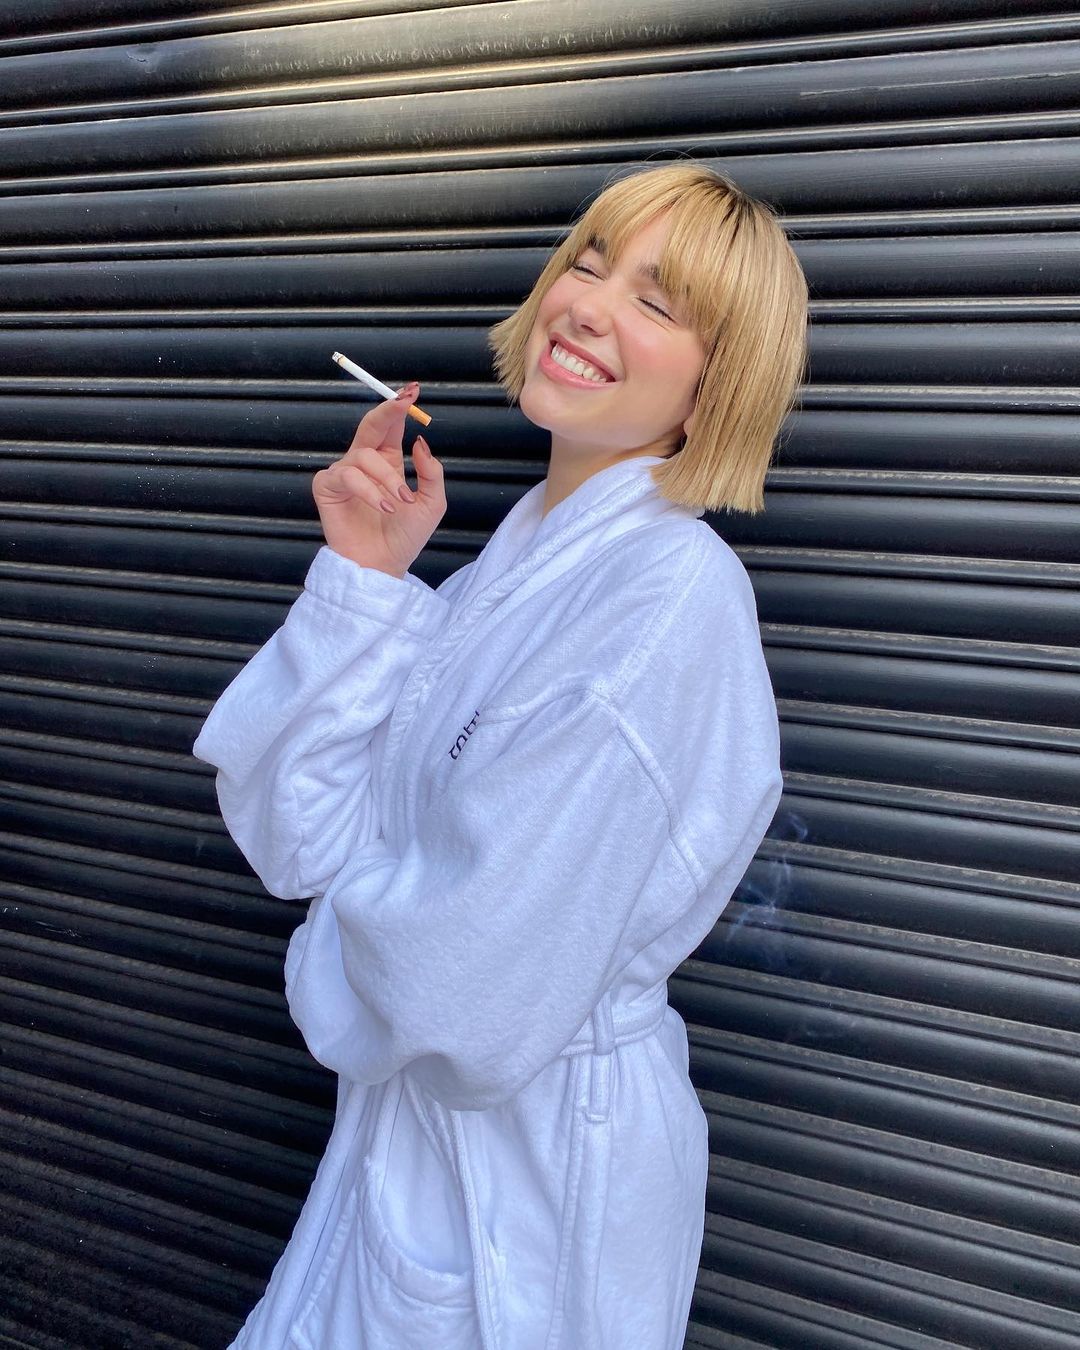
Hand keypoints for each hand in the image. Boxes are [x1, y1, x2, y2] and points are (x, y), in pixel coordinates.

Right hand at [312, 382, 445, 577]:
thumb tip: (419, 441)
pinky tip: (383, 506)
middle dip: (387, 410)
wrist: (384, 566)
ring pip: (364, 456)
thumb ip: (430, 471)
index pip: (391, 426)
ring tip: (400, 501)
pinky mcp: (327, 488)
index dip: (399, 406)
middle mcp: (364, 463)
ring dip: (387, 477)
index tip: (413, 390)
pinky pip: (347, 476)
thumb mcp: (432, 503)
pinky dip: (368, 490)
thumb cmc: (405, 537)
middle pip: (371, 425)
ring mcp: (344, 474)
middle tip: (403, 401)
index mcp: (387, 461)